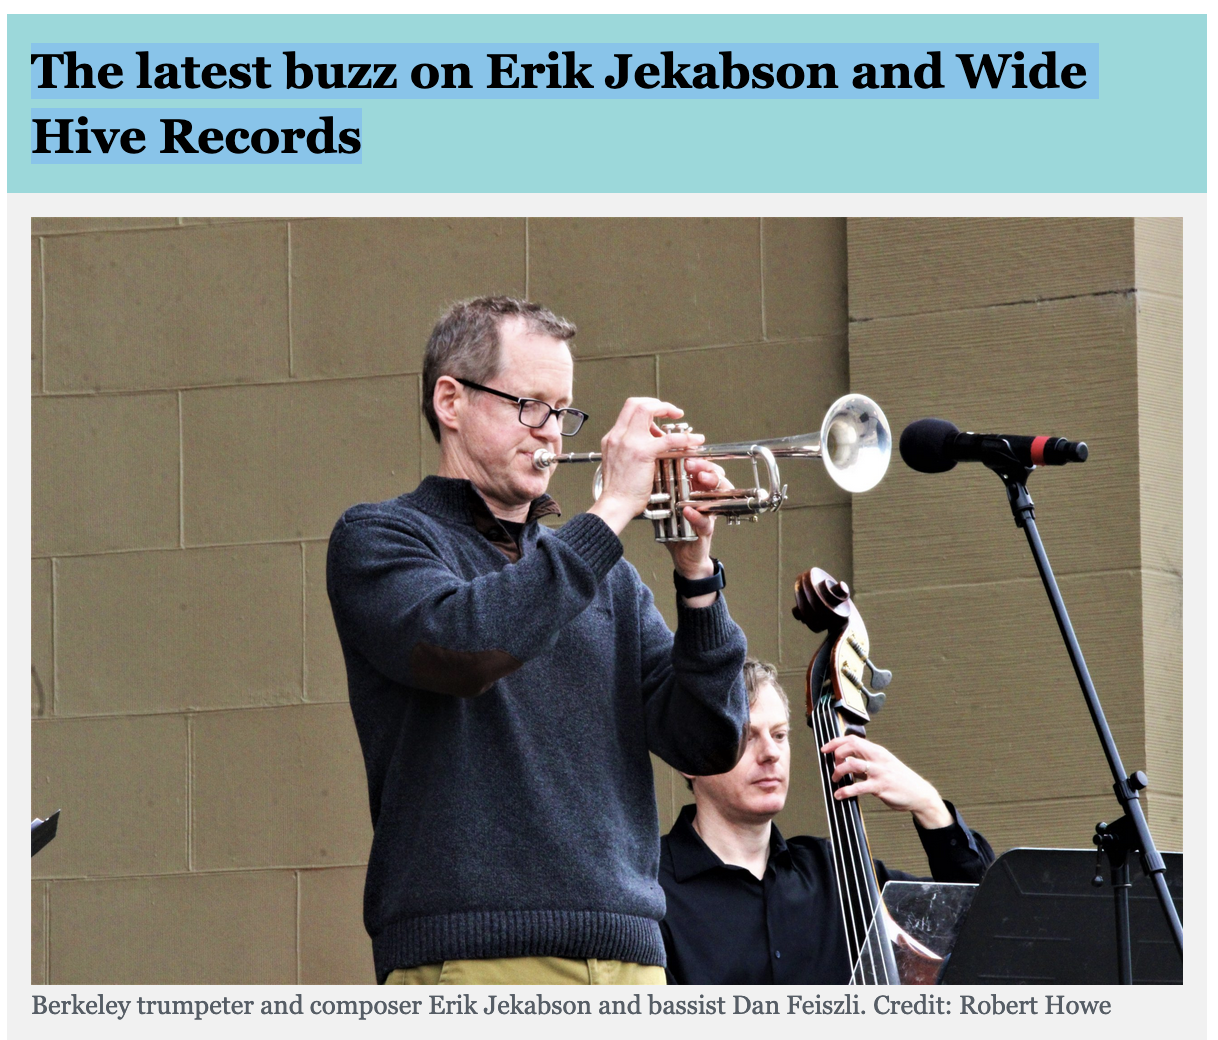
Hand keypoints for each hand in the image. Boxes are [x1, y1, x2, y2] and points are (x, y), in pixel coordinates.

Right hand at [587, 398, 703, 534]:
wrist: (615, 504)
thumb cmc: (619, 490)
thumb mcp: (619, 462)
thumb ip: (630, 449)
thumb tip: (650, 442)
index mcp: (613, 438)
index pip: (629, 409)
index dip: (647, 405)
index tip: (659, 411)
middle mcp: (619, 436)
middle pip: (637, 404)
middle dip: (657, 403)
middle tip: (672, 411)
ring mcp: (629, 442)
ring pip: (648, 411)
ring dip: (668, 410)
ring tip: (681, 419)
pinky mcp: (642, 453)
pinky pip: (668, 439)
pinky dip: (684, 438)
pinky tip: (693, 441)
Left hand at [665, 459, 730, 604]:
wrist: (682, 555)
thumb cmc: (676, 527)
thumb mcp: (667, 503)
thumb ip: (660, 486)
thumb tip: (647, 465)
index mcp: (698, 490)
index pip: (702, 469)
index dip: (696, 459)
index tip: (684, 452)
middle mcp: (707, 500)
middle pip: (715, 477)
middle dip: (706, 467)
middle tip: (693, 463)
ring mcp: (709, 514)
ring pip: (718, 495)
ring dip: (710, 485)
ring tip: (700, 479)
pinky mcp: (706, 531)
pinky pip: (706, 522)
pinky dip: (698, 516)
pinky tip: (689, 510)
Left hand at [820, 734, 952, 829]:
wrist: (919, 794)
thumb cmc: (899, 779)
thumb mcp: (882, 765)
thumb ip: (865, 763)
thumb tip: (846, 763)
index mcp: (877, 751)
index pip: (853, 739)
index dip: (836, 742)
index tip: (825, 748)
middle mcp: (878, 758)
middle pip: (851, 746)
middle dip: (836, 753)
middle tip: (833, 765)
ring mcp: (879, 772)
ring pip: (852, 764)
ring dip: (838, 771)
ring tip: (835, 780)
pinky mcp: (880, 787)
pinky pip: (858, 787)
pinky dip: (845, 791)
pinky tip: (839, 795)